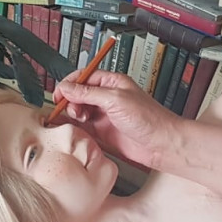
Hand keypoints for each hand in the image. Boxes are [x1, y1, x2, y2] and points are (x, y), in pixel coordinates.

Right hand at [52, 69, 176, 168]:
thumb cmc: (149, 118)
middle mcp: (107, 97)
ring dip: (73, 113)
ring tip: (78, 118)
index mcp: (112, 83)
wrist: (161, 144)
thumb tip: (67, 87)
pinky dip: (76, 127)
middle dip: (71, 100)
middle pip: (79, 94)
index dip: (70, 84)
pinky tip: (73, 128)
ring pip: (79, 110)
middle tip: (71, 109)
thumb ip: (88, 93)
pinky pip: (83, 126)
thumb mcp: (115, 100)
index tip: (59, 93)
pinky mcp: (103, 131)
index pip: (84, 77)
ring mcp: (104, 115)